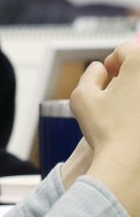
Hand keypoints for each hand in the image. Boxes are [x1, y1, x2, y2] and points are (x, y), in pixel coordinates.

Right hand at [70, 41, 139, 209]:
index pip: (125, 49)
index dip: (111, 62)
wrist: (132, 167)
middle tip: (117, 96)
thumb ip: (89, 76)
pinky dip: (139, 114)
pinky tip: (135, 127)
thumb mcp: (81, 97)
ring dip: (136, 96)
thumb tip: (99, 69)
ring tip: (128, 114)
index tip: (107, 80)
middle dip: (129, 78)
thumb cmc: (107, 131)